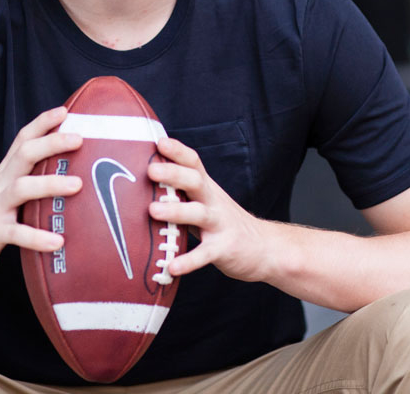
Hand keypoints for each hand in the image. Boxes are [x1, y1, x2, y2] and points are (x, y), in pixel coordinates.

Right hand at [0, 106, 81, 280]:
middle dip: (51, 143)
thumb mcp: (5, 194)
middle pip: (24, 154)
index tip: (65, 111)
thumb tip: (71, 177)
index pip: (23, 140)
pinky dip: (37, 237)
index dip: (42, 123)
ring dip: (50, 184)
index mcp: (5, 173)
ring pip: (21, 188)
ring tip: (77, 185)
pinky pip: (16, 233)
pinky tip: (57, 241)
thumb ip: (30, 183)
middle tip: (79, 139)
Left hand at [147, 137, 269, 281]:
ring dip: (176, 211)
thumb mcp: (205, 201)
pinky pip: (205, 254)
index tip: (159, 142)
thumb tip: (143, 179)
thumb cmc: (223, 222)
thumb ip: (182, 192)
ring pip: (199, 213)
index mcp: (207, 188)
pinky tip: (172, 267)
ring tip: (153, 210)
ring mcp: (220, 224)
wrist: (265, 248)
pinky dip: (189, 261)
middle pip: (195, 181)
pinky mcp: (223, 249)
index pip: (193, 163)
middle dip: (174, 174)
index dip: (178, 151)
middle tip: (151, 171)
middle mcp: (213, 202)